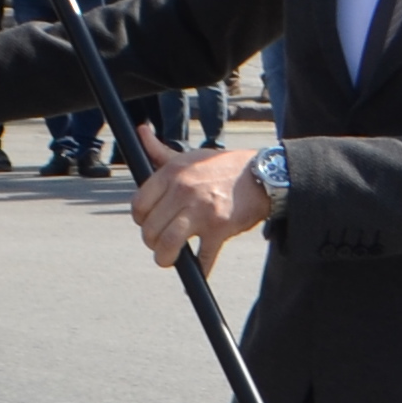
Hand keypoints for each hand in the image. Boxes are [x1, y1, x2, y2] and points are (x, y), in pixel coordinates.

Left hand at [129, 128, 271, 265]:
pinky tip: (199, 271)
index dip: (141, 219)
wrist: (261, 176)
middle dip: (152, 242)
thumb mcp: (188, 156)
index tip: (149, 223)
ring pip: (167, 245)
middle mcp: (183, 191)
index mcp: (172, 174)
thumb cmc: (222, 167)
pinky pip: (202, 257)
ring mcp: (200, 211)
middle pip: (150, 229)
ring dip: (165, 258)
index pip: (139, 205)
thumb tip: (141, 131)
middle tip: (161, 243)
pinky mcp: (219, 228)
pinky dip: (200, 270)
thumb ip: (160, 151)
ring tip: (170, 259)